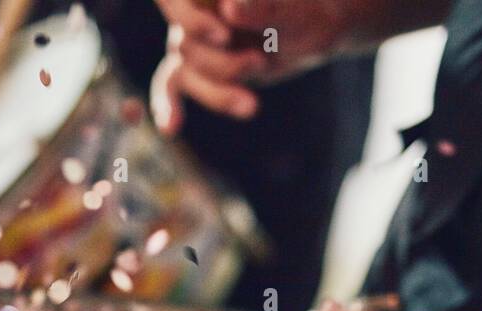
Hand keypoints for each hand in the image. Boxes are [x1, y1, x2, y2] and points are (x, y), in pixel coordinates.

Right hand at [150, 0, 351, 133]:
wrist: (313, 33)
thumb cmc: (303, 13)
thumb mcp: (290, 11)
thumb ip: (263, 6)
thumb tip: (231, 8)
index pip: (176, 0)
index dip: (193, 20)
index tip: (225, 36)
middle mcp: (193, 8)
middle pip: (185, 43)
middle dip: (222, 65)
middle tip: (261, 63)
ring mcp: (192, 38)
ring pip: (184, 73)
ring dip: (217, 93)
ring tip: (252, 105)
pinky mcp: (195, 66)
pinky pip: (170, 85)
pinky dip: (168, 106)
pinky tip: (170, 128)